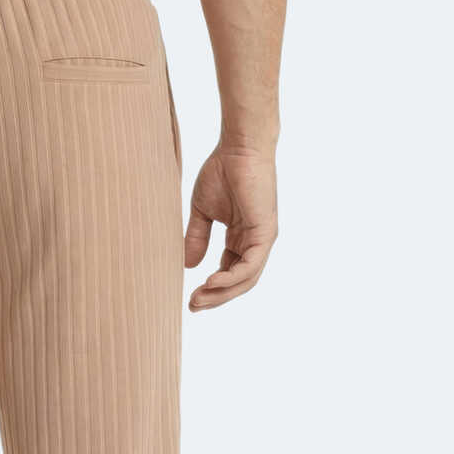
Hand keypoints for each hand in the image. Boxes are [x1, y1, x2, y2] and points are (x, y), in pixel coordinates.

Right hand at [184, 147, 277, 310]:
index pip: (228, 273)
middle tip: (193, 306)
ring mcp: (262, 239)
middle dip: (215, 297)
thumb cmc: (222, 171)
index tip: (189, 299)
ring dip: (222, 293)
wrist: (238, 148)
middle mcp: (254, 243)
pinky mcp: (265, 233)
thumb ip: (197, 238)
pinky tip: (211, 282)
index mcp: (241, 238)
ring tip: (199, 299)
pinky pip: (250, 265)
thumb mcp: (202, 212)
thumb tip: (187, 266)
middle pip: (238, 282)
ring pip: (245, 279)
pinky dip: (231, 278)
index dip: (210, 289)